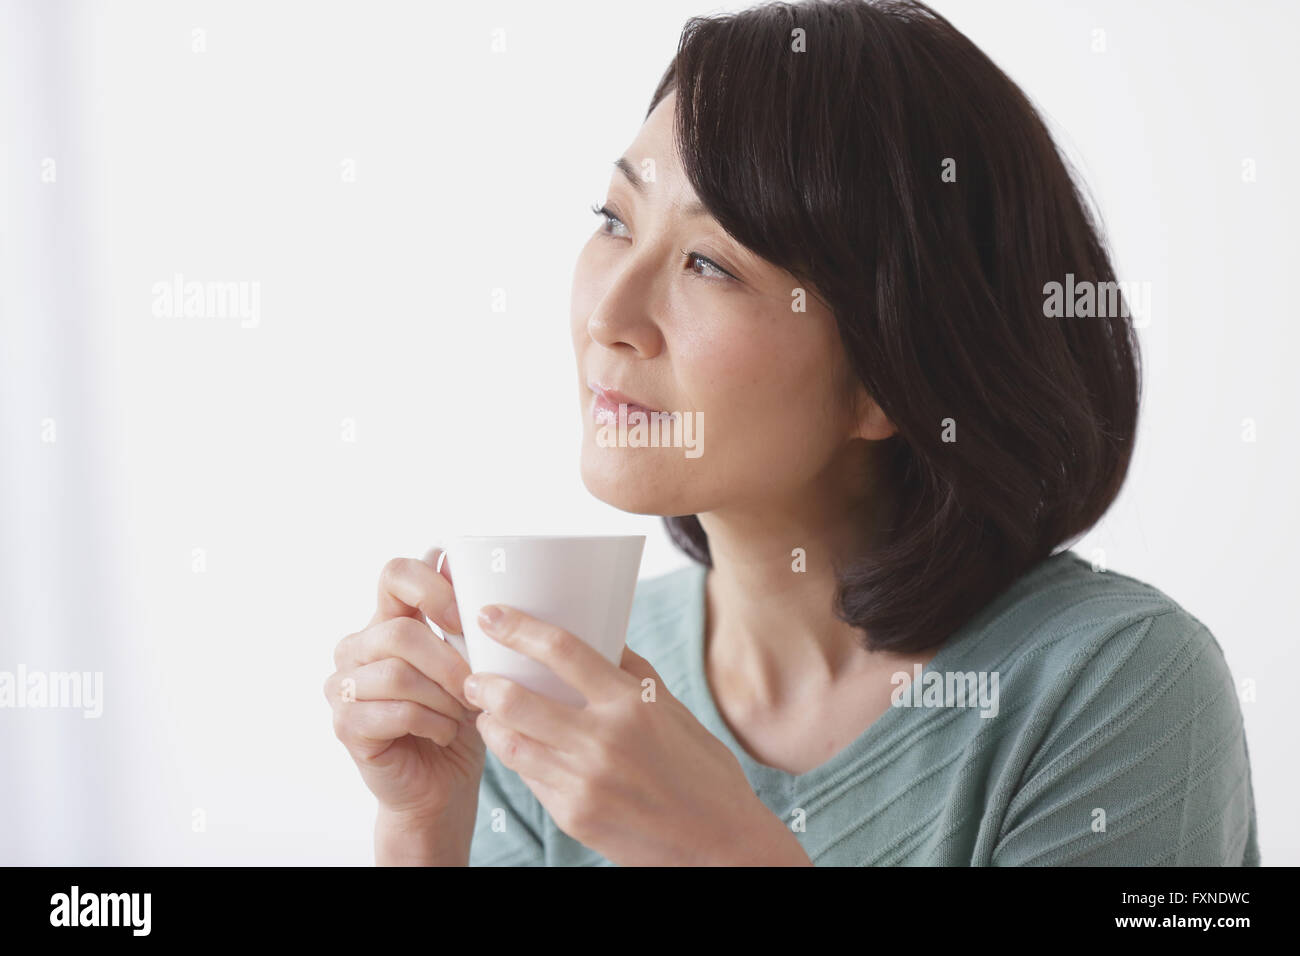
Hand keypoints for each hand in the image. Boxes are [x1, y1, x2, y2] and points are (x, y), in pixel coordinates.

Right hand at [325, 547, 484, 826]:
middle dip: (449, 662)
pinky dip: (433, 724)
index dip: (433, 588)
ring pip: (398, 675)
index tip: (466, 620)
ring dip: (443, 698)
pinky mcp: (345, 724)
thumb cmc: (457, 717)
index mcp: (388, 620)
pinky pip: (396, 712)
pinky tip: (442, 733)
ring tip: (459, 715)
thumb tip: (445, 553)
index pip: (395, 573)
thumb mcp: (469, 661)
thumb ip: (455, 616)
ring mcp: (344, 685)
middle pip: (400, 633)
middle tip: (474, 687)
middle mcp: (358, 646)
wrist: (442, 784)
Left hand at [463, 605, 810, 865]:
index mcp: (632, 704)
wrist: (720, 846)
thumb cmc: (704, 774)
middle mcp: (603, 741)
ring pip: (511, 743)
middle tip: (475, 676)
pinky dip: (518, 759)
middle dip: (484, 683)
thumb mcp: (676, 711)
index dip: (518, 628)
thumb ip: (634, 675)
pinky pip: (530, 779)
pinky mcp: (573, 816)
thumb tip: (601, 640)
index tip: (493, 617)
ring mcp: (584, 783)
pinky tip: (519, 749)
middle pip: (516, 700)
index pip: (562, 651)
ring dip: (489, 723)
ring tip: (486, 711)